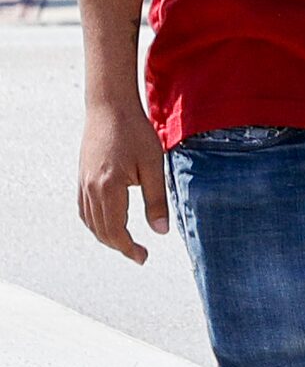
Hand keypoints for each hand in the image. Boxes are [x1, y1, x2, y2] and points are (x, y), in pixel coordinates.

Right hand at [78, 98, 168, 263]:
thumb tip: (161, 232)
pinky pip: (85, 209)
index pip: (116, 231)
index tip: (143, 258)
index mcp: (108, 189)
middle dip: (120, 246)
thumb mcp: (153, 166)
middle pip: (101, 231)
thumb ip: (156, 200)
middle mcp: (90, 190)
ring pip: (90, 222)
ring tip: (127, 242)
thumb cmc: (135, 133)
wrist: (110, 108)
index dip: (129, 248)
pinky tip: (109, 223)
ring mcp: (83, 184)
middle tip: (139, 254)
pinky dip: (96, 223)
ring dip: (107, 236)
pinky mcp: (82, 177)